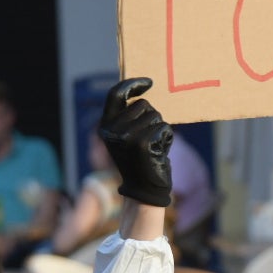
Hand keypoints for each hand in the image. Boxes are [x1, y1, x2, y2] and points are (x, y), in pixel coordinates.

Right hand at [98, 78, 173, 206]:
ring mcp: (126, 137)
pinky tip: (159, 152)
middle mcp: (112, 130)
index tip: (149, 83)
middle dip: (152, 117)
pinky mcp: (142, 144)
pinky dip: (167, 137)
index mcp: (105, 125)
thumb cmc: (141, 158)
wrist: (144, 189)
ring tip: (153, 147)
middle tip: (149, 138)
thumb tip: (142, 92)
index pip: (115, 94)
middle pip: (143, 104)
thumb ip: (129, 116)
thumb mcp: (127, 135)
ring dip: (160, 128)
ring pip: (155, 115)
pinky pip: (164, 127)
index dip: (132, 84)